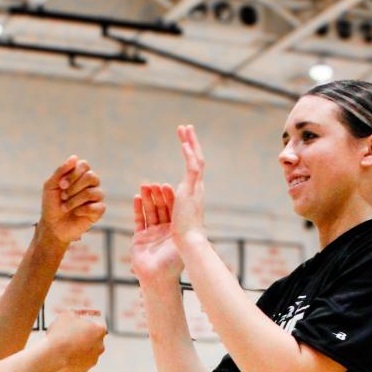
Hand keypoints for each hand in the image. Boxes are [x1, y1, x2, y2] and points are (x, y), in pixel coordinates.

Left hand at [39, 156, 104, 255]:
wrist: (53, 226)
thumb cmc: (51, 205)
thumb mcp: (51, 186)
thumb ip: (61, 171)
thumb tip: (74, 157)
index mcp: (80, 175)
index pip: (84, 165)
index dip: (73, 174)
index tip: (61, 185)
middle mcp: (90, 184)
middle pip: (91, 177)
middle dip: (74, 187)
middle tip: (63, 196)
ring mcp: (96, 197)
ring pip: (93, 192)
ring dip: (75, 200)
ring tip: (65, 207)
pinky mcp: (99, 211)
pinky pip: (98, 206)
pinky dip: (83, 210)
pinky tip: (76, 213)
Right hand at [46, 307, 106, 371]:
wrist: (53, 355)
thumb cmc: (60, 333)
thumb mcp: (66, 316)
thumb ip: (75, 316)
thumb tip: (74, 317)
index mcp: (99, 331)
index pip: (97, 327)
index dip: (87, 326)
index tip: (78, 327)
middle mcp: (100, 347)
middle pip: (94, 342)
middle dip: (85, 340)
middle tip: (70, 337)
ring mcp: (92, 361)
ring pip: (86, 355)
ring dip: (78, 351)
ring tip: (63, 348)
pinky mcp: (83, 371)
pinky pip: (78, 365)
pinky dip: (72, 362)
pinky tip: (61, 358)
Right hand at [131, 183, 182, 286]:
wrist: (158, 279)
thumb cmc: (174, 262)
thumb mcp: (183, 240)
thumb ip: (188, 226)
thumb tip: (203, 212)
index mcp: (176, 231)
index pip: (173, 209)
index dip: (170, 197)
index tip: (167, 186)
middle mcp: (164, 231)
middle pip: (160, 208)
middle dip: (157, 196)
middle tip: (154, 184)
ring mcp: (151, 234)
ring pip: (149, 212)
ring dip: (147, 199)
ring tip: (144, 185)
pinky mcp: (139, 238)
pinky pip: (138, 220)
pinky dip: (137, 208)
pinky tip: (137, 197)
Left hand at [173, 123, 206, 243]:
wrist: (190, 243)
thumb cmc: (184, 236)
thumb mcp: (178, 218)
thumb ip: (176, 210)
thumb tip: (174, 211)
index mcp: (193, 193)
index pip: (193, 169)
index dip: (189, 154)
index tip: (184, 142)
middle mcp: (197, 188)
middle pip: (196, 160)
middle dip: (191, 143)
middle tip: (186, 128)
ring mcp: (195, 188)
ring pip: (196, 160)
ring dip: (190, 143)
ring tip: (184, 128)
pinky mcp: (191, 190)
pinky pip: (192, 168)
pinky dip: (189, 155)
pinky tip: (184, 143)